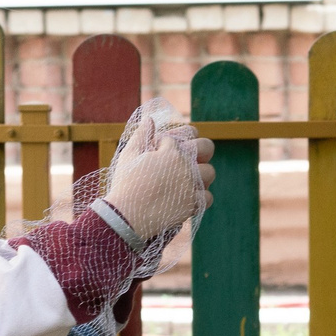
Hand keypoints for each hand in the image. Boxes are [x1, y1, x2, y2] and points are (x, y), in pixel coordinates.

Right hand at [104, 111, 207, 241]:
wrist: (126, 216)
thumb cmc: (125, 183)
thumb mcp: (129, 155)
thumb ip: (141, 135)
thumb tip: (150, 119)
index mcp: (171, 151)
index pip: (183, 135)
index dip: (174, 141)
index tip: (164, 148)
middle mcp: (185, 165)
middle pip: (207, 147)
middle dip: (201, 148)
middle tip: (190, 157)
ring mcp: (191, 185)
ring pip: (210, 173)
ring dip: (202, 174)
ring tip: (189, 179)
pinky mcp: (192, 204)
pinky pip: (208, 197)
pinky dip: (201, 198)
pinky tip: (191, 197)